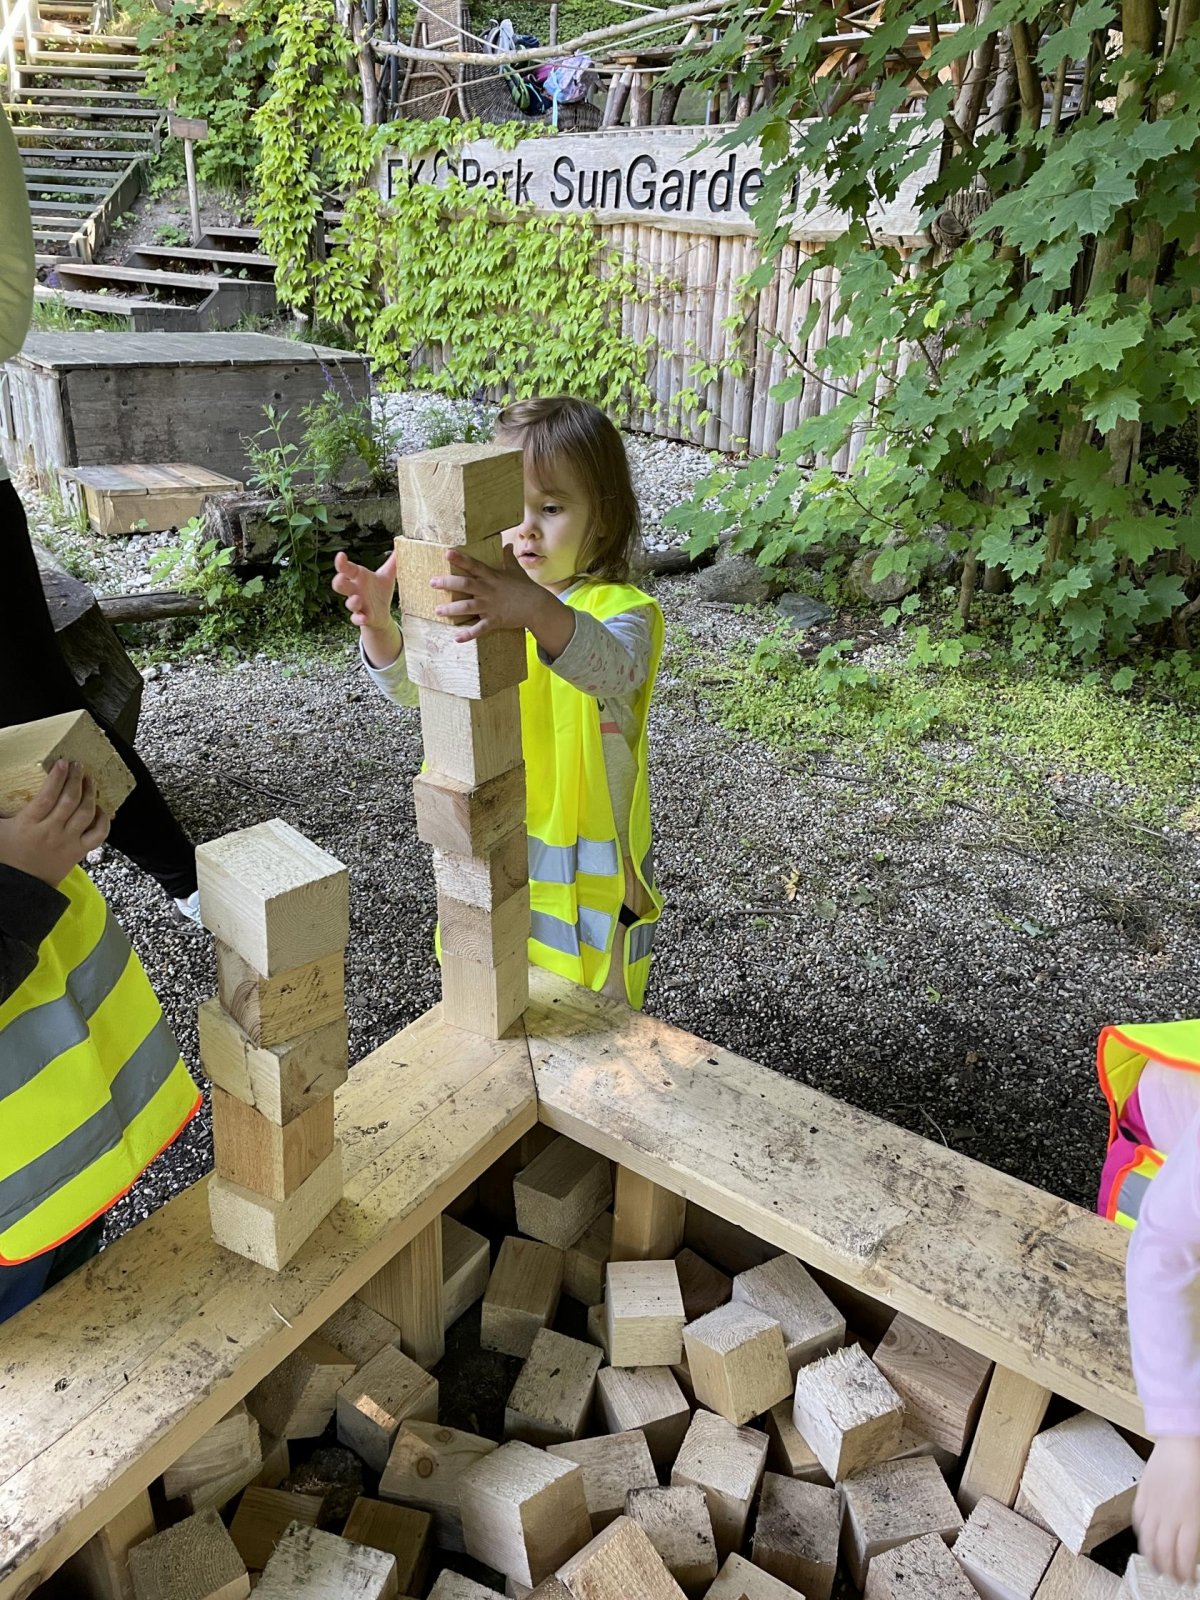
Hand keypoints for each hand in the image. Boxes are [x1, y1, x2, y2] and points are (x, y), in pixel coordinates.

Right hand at [0, 761, 109, 887]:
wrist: (20, 886)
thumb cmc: (7, 857)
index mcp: (29, 824)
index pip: (47, 796)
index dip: (57, 778)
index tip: (62, 763)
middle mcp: (51, 832)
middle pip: (69, 801)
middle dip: (76, 779)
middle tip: (78, 766)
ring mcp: (67, 842)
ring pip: (85, 814)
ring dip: (90, 794)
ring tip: (89, 781)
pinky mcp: (79, 852)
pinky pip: (98, 835)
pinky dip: (103, 820)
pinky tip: (100, 809)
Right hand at [331, 550, 400, 665]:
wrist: (381, 614)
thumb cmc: (380, 591)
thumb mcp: (388, 575)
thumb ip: (393, 561)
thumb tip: (402, 545)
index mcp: (359, 578)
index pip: (346, 569)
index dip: (341, 563)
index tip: (341, 556)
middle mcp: (355, 590)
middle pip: (340, 585)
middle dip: (338, 581)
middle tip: (341, 577)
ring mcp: (357, 605)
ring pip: (348, 603)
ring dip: (351, 601)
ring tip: (357, 598)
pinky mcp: (362, 617)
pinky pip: (356, 619)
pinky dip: (359, 619)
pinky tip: (363, 618)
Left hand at [432, 547, 573, 656]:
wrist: (537, 607)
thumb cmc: (525, 587)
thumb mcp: (516, 570)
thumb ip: (508, 558)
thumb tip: (507, 544)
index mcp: (492, 577)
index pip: (474, 566)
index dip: (460, 559)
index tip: (446, 553)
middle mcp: (488, 590)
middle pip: (466, 585)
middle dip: (448, 583)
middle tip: (432, 582)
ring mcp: (490, 606)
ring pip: (468, 607)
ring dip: (452, 609)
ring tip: (438, 610)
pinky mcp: (494, 620)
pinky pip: (480, 629)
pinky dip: (469, 634)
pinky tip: (457, 638)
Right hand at [1135, 1436, 1199, 1583]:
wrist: (1181, 1440)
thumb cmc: (1197, 1467)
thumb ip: (1195, 1525)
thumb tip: (1192, 1546)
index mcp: (1189, 1516)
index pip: (1184, 1554)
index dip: (1184, 1571)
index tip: (1187, 1580)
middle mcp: (1169, 1513)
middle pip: (1164, 1550)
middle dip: (1168, 1570)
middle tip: (1173, 1579)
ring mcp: (1153, 1503)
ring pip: (1147, 1538)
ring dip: (1152, 1556)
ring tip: (1156, 1567)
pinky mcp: (1143, 1493)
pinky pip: (1138, 1518)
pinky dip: (1141, 1533)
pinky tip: (1145, 1539)